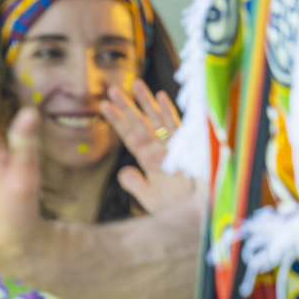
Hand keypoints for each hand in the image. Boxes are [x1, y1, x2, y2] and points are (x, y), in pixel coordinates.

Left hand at [101, 85, 200, 219]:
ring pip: (156, 120)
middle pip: (139, 123)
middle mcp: (159, 149)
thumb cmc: (174, 208)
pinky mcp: (185, 148)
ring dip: (145, 102)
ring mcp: (171, 146)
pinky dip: (167, 112)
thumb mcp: (149, 198)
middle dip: (126, 106)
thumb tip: (122, 171)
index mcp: (148, 159)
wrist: (194, 214)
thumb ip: (134, 184)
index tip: (104, 106)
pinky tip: (160, 96)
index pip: (129, 136)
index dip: (117, 121)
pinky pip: (175, 127)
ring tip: (135, 84)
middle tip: (112, 89)